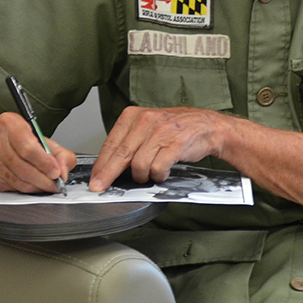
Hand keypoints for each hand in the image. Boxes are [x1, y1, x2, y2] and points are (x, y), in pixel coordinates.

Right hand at [0, 112, 76, 193]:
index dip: (44, 163)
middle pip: (24, 168)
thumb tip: (63, 171)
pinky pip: (11, 188)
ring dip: (37, 187)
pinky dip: (26, 189)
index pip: (28, 148)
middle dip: (44, 180)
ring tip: (47, 185)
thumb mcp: (43, 139)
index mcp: (10, 124)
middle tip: (56, 184)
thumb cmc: (20, 139)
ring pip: (18, 181)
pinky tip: (33, 184)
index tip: (56, 172)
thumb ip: (60, 153)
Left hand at [88, 106, 224, 191]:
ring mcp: (161, 132)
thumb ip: (129, 142)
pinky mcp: (175, 144)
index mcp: (134, 115)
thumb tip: (108, 165)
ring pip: (139, 165)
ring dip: (142, 176)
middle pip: (120, 155)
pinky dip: (158, 176)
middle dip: (108, 175)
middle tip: (100, 187)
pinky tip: (162, 172)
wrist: (207, 126)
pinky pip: (157, 169)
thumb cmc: (176, 128)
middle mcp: (146, 121)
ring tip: (149, 174)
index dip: (101, 164)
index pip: (111, 143)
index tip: (95, 178)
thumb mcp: (148, 127)